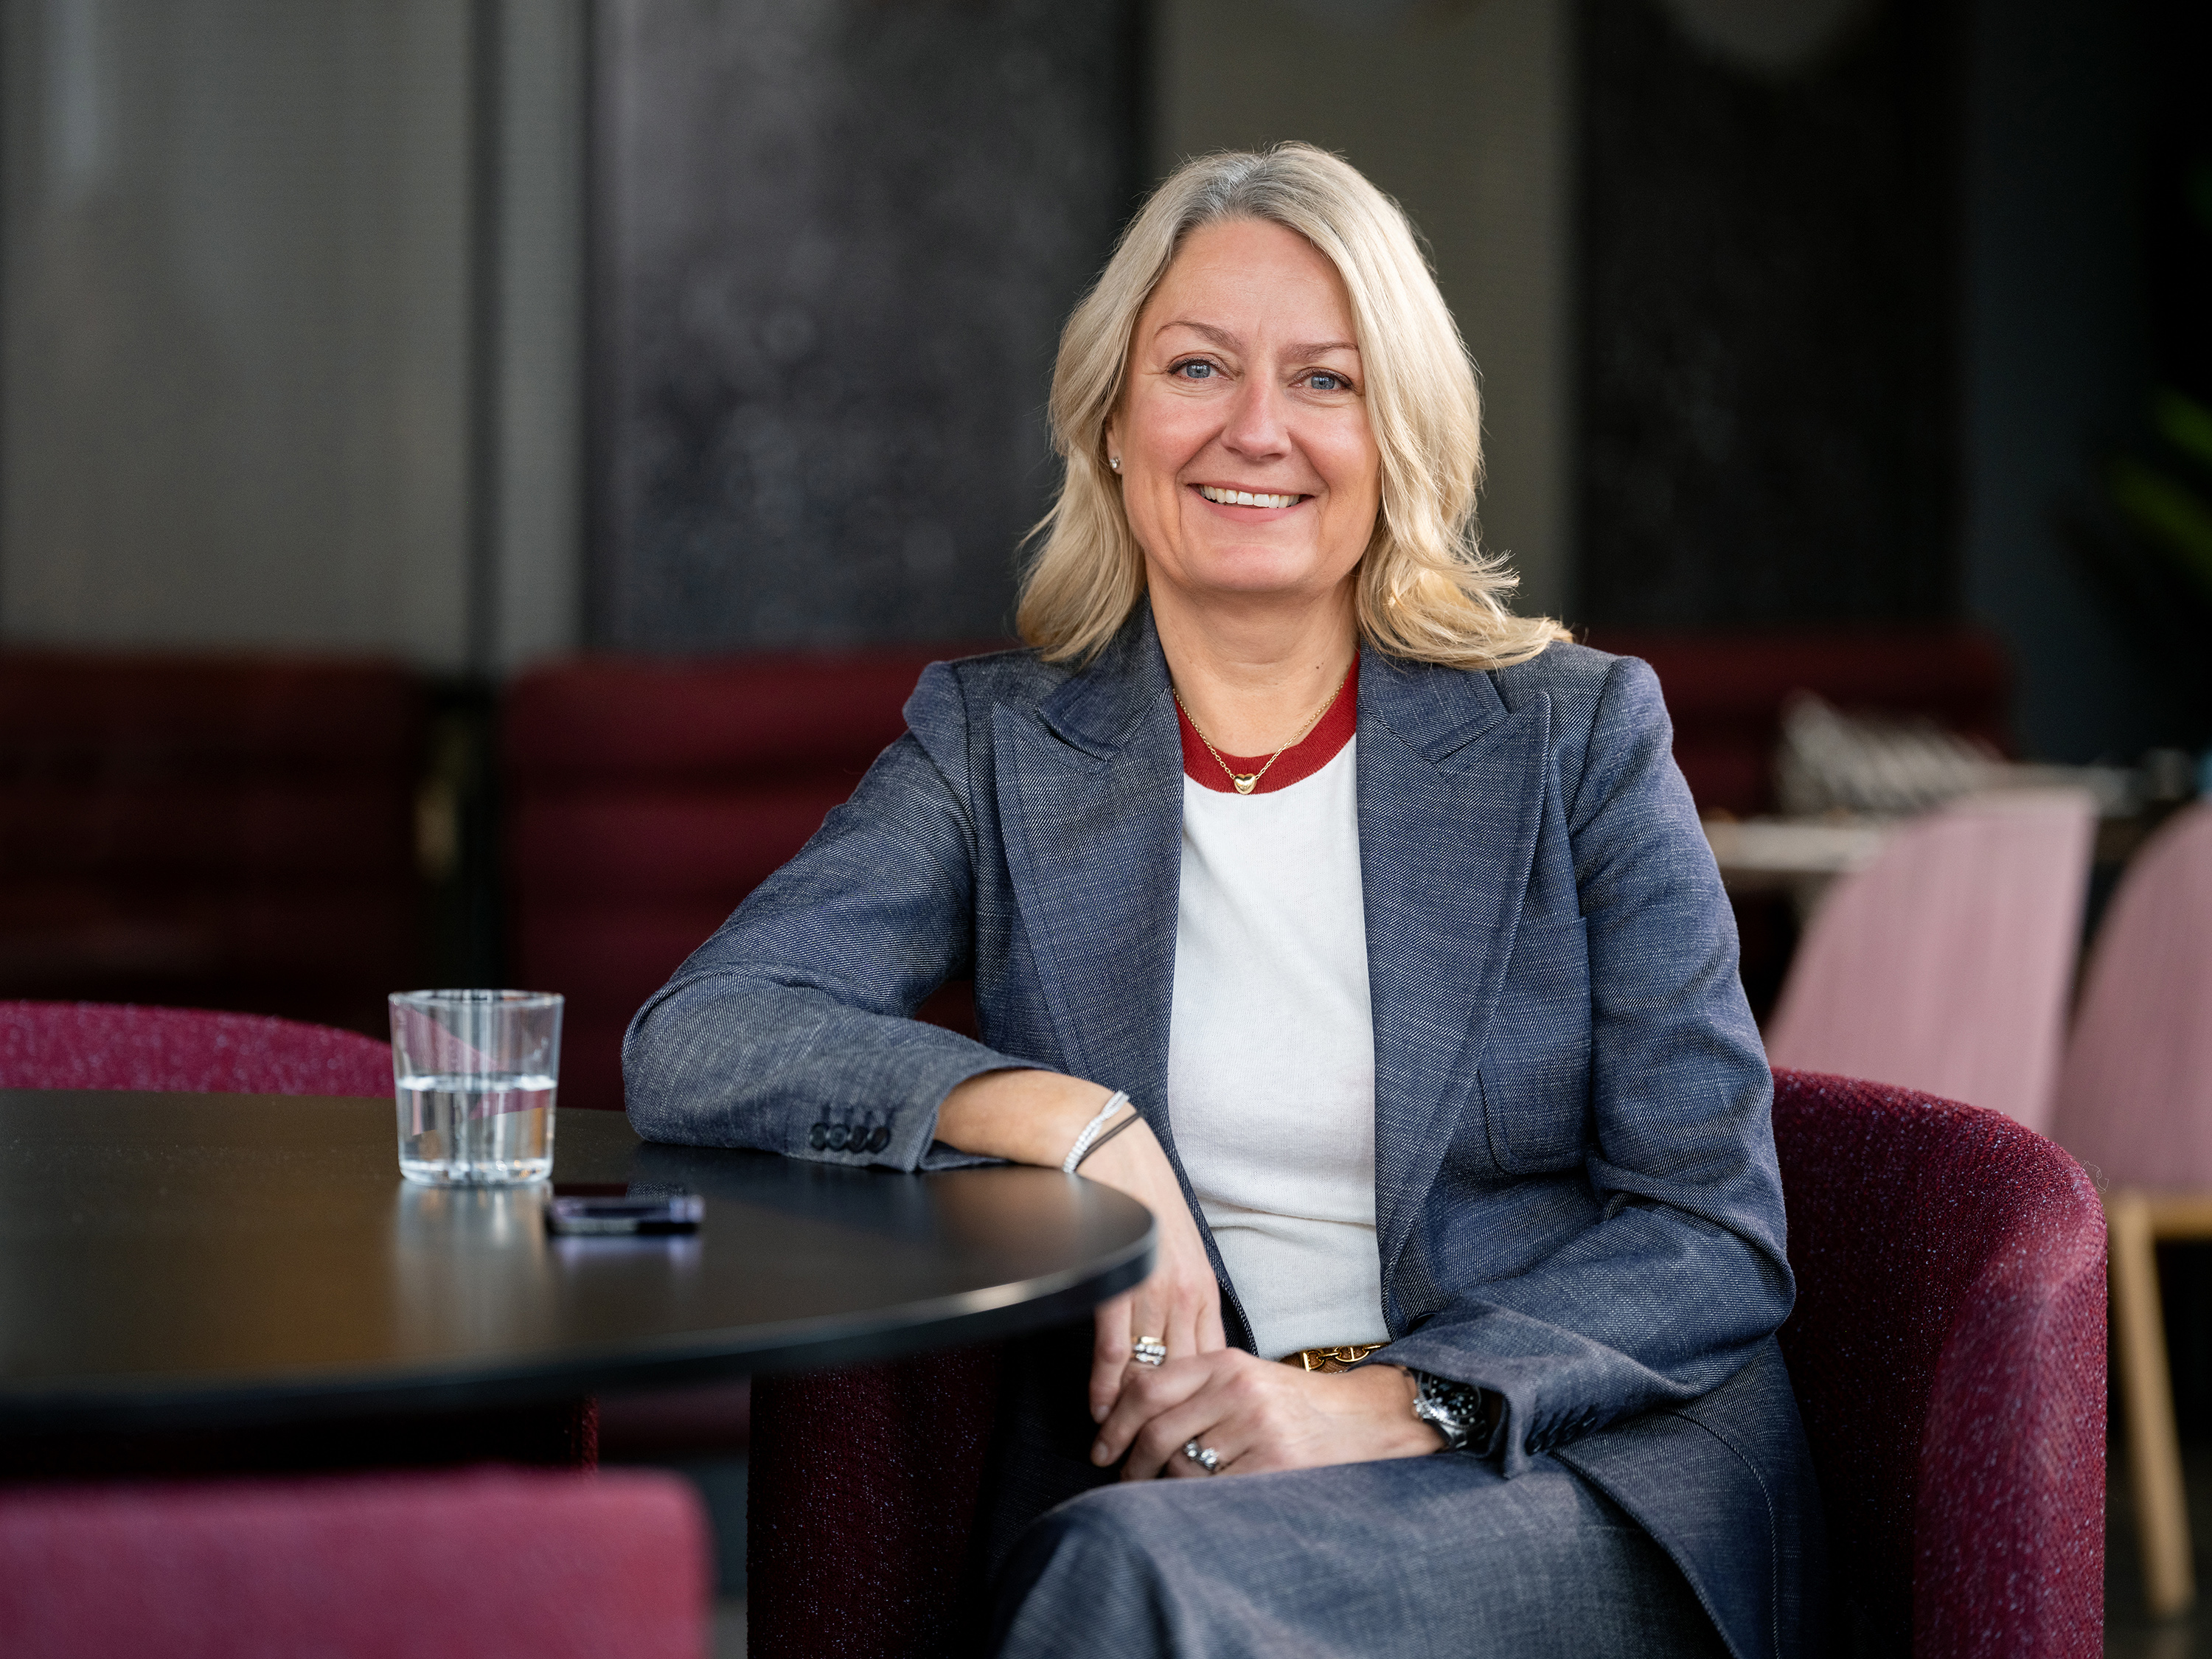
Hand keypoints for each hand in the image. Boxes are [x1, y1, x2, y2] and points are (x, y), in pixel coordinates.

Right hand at [930, 1069, 1226, 1420]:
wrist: (1108, 1147)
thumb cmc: (1138, 1202)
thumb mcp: (1171, 1253)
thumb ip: (1174, 1300)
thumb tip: (1171, 1350)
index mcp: (1203, 1289)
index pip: (1212, 1365)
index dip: (1202, 1410)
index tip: (1189, 1444)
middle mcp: (1187, 1293)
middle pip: (1188, 1378)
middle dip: (1173, 1425)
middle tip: (1155, 1465)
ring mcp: (1155, 1289)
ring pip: (1153, 1371)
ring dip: (1134, 1416)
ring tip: (1118, 1450)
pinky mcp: (1120, 1282)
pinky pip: (1117, 1348)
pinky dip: (1108, 1386)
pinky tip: (1100, 1411)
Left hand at [1092, 1355, 1440, 1479]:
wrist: (1360, 1419)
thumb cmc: (1291, 1403)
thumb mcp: (1242, 1377)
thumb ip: (1192, 1387)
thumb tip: (1126, 1417)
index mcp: (1224, 1362)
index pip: (1147, 1387)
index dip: (1115, 1422)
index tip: (1101, 1449)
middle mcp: (1237, 1390)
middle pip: (1157, 1432)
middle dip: (1132, 1465)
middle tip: (1123, 1481)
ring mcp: (1257, 1427)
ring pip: (1182, 1466)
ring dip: (1165, 1487)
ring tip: (1163, 1492)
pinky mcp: (1274, 1463)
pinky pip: (1214, 1491)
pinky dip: (1196, 1501)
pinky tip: (1196, 1503)